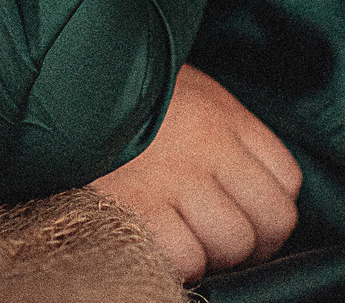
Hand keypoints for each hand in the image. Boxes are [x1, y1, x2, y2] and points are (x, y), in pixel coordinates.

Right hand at [91, 66, 301, 281]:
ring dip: (213, 254)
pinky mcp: (138, 205)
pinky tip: (157, 242)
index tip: (243, 215)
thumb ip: (221, 133)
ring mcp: (175, 177)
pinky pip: (187, 256)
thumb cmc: (121, 93)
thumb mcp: (185, 92)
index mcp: (223, 115)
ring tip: (183, 237)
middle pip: (271, 220)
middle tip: (218, 239)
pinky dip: (179, 262)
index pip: (285, 179)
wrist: (59, 81)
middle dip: (250, 242)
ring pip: (233, 243)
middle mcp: (209, 146)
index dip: (267, 208)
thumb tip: (242, 190)